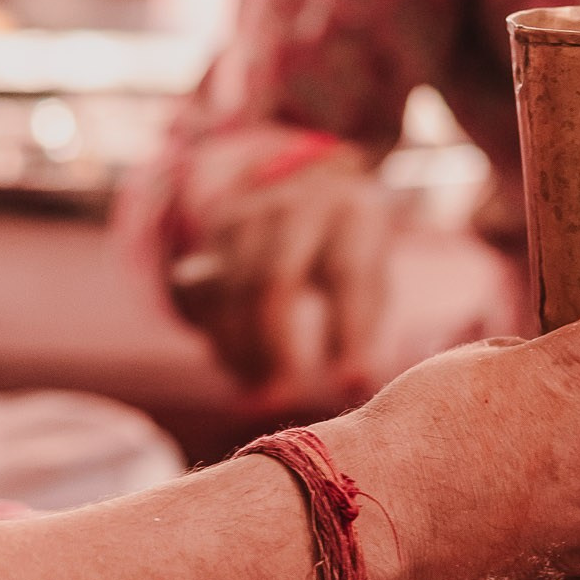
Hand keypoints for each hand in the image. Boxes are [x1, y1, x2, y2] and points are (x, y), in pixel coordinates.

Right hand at [167, 137, 391, 391]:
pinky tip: (236, 366)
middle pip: (273, 279)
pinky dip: (216, 337)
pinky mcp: (215, 230)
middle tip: (279, 397)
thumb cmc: (351, 246)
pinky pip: (204, 288)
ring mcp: (248, 212)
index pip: (344, 273)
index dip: (345, 332)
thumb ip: (365, 322)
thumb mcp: (375, 268)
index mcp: (350, 210)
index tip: (346, 384)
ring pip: (230, 287)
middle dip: (273, 346)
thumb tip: (352, 387)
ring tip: (257, 391)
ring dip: (239, 349)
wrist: (309, 183)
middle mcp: (295, 204)